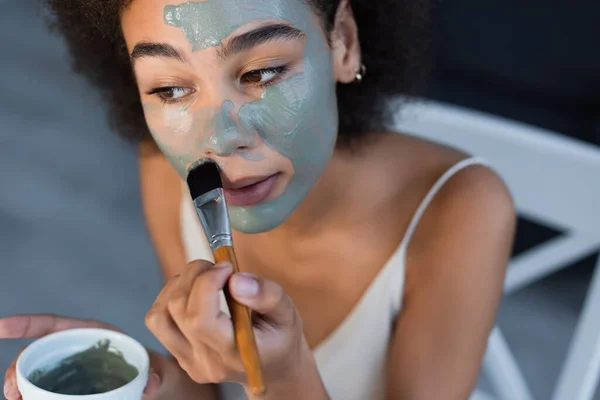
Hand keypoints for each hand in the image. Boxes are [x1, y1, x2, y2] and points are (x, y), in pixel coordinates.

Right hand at [0, 315, 179, 399]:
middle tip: (13, 392)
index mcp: (94, 334)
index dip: (26, 323)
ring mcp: (72, 371)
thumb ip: (155, 373)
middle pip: (39, 353)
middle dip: (18, 368)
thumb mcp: (159, 370)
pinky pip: (47, 391)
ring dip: (22, 386)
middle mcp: (78, 350)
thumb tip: (148, 385)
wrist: (159, 390)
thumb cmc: (157, 372)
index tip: (1, 326)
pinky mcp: (71, 390)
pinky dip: (34, 397)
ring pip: (38, 374)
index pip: (54, 325)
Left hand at [145, 260, 318, 393]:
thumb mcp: (287, 312)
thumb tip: (235, 280)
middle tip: (218, 268)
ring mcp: (190, 362)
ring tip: (204, 279)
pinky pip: (159, 321)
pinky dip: (171, 298)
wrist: (275, 368)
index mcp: (236, 354)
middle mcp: (207, 362)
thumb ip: (267, 295)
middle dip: (194, 276)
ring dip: (177, 286)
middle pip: (178, 311)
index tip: (227, 267)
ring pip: (159, 315)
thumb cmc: (281, 336)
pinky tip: (194, 293)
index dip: (206, 283)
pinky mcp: (179, 356)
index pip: (201, 319)